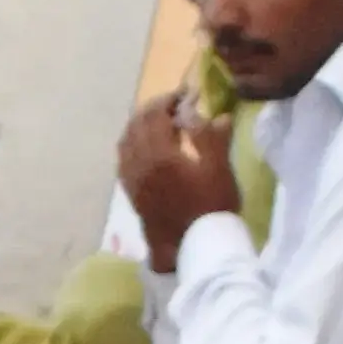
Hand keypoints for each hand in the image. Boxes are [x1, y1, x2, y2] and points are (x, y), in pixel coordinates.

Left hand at [116, 92, 233, 260]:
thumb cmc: (211, 208)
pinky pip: (123, 160)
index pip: (157, 115)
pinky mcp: (132, 193)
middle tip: (173, 105)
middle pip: (137, 125)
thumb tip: (207, 112)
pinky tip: (143, 147)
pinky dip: (131, 144)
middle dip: (154, 109)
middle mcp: (139, 164)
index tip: (186, 95)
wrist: (193, 248)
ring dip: (140, 125)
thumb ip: (211, 137)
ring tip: (158, 122)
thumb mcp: (219, 170)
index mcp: (160, 154)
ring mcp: (132, 179)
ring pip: (126, 141)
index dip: (169, 99)